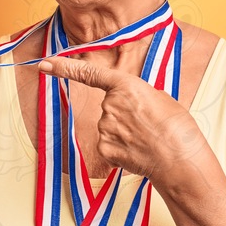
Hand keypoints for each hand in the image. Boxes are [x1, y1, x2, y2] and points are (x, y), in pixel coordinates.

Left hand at [38, 57, 207, 182]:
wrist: (180, 160)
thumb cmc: (177, 128)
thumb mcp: (160, 99)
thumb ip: (137, 96)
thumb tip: (129, 104)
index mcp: (126, 86)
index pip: (89, 73)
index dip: (64, 68)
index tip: (44, 64)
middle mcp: (110, 105)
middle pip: (109, 107)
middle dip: (126, 116)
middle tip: (149, 125)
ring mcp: (105, 128)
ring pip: (110, 127)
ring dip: (126, 133)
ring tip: (148, 139)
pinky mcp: (104, 149)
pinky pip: (110, 145)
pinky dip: (123, 149)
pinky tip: (139, 152)